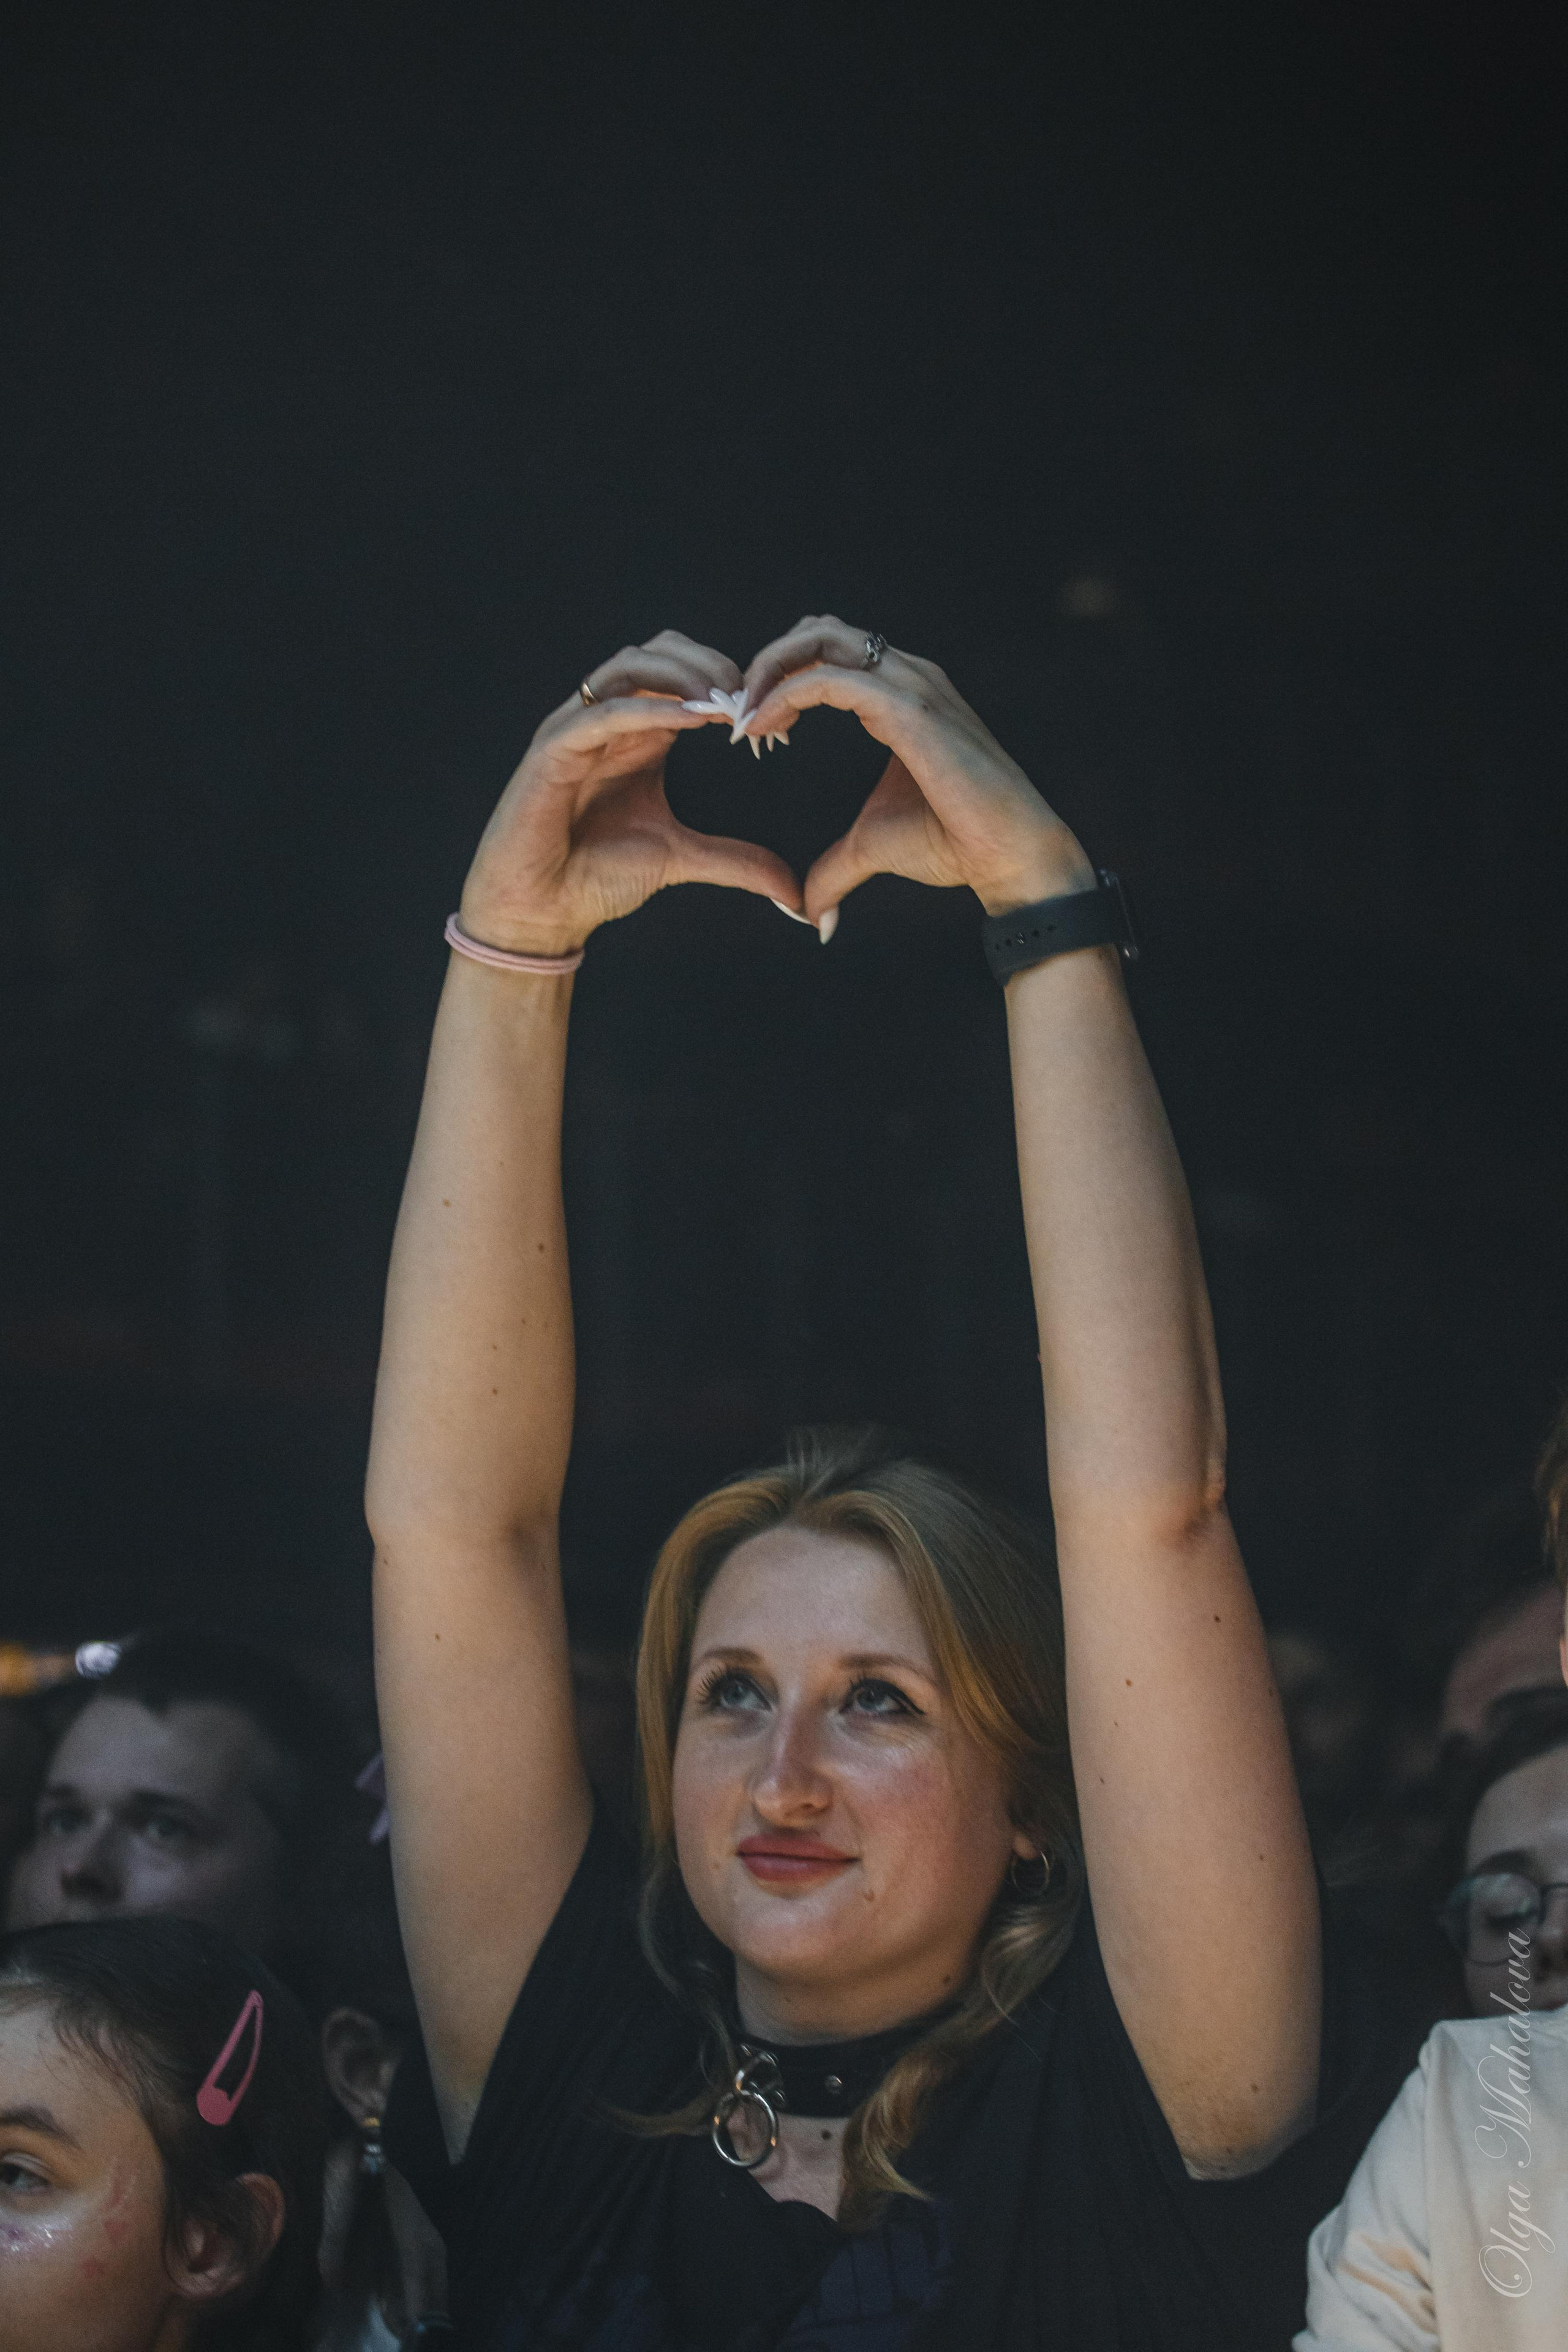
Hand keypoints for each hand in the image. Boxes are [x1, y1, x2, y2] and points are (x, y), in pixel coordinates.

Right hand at [459, 631, 802, 955]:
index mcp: (638, 733)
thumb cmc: (595, 877)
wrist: (540, 911)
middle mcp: (608, 720)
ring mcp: (577, 729)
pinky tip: (690, 718)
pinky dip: (646, 708)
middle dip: (709, 665)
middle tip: (750, 698)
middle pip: (659, 652)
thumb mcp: (680, 859)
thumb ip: (735, 862)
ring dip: (682, 675)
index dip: (728, 681)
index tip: (772, 715)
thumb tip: (793, 892)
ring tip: (724, 700)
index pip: (683, 673)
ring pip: (628, 666)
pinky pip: (601, 713)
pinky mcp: (553, 750)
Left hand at [739, 616, 1095, 927]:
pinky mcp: (909, 708)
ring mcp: (912, 685)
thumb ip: (836, 869)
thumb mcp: (874, 846)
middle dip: (767, 663)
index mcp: (901, 695)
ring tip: (743, 717)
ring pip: (821, 639)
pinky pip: (830, 680)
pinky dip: (785, 696)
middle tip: (737, 714)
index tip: (751, 728)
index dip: (780, 678)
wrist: (1007, 855)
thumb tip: (809, 912)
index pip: (828, 652)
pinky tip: (761, 728)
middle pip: (819, 630)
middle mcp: (907, 677)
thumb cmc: (954, 843)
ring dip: (769, 672)